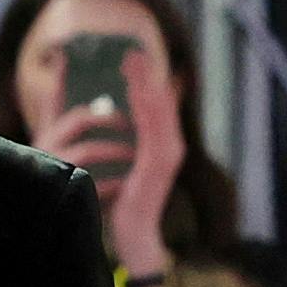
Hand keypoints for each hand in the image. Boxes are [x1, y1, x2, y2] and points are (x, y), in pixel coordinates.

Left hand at [103, 42, 187, 286]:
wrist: (134, 236)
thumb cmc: (126, 203)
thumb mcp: (126, 165)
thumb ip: (126, 144)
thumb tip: (116, 123)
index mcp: (162, 146)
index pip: (155, 107)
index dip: (145, 80)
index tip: (132, 57)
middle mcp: (170, 148)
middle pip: (159, 103)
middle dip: (146, 75)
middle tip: (133, 50)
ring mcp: (167, 157)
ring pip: (158, 111)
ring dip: (147, 84)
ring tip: (135, 62)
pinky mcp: (158, 167)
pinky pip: (153, 130)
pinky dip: (147, 108)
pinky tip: (138, 91)